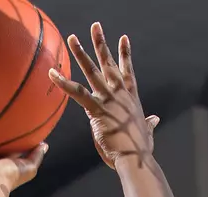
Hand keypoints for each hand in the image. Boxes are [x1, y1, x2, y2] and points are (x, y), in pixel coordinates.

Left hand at [51, 23, 158, 169]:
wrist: (136, 158)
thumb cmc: (140, 150)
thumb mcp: (147, 132)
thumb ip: (149, 124)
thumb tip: (154, 120)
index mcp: (131, 99)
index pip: (127, 71)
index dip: (125, 54)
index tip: (123, 38)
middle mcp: (120, 94)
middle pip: (108, 64)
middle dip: (101, 44)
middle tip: (95, 26)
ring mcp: (108, 99)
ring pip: (92, 72)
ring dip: (80, 53)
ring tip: (72, 38)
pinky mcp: (97, 109)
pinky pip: (76, 92)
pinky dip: (63, 82)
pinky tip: (52, 72)